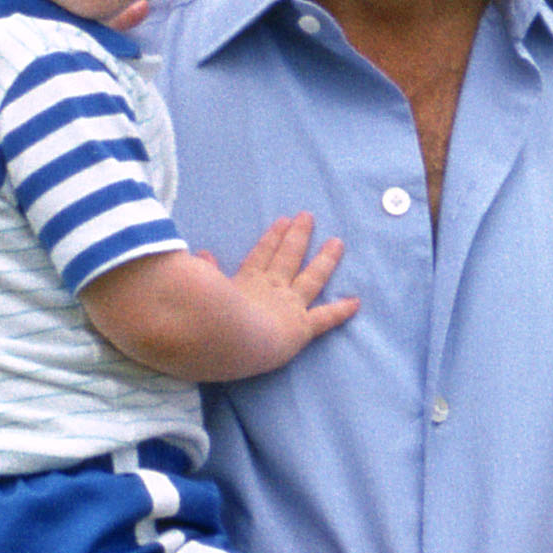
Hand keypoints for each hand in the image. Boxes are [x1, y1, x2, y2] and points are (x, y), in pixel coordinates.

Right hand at [214, 213, 356, 373]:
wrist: (219, 336)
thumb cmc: (201, 311)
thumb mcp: (196, 284)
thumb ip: (204, 270)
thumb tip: (203, 254)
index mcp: (243, 282)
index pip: (260, 255)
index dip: (271, 239)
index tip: (281, 221)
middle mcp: (269, 289)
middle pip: (287, 257)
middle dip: (298, 237)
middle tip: (308, 216)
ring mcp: (287, 306)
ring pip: (312, 279)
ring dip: (325, 260)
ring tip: (338, 241)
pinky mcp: (300, 328)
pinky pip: (324, 319)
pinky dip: (340, 311)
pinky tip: (356, 302)